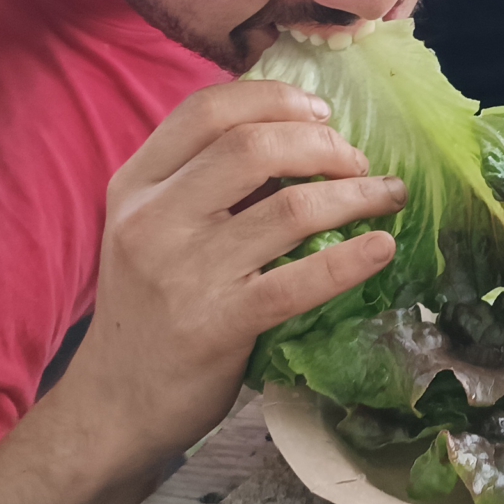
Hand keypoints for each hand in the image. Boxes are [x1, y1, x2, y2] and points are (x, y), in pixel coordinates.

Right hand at [57, 82, 404, 465]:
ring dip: (357, 195)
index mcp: (136, 185)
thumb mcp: (152, 230)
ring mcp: (184, 272)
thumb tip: (299, 137)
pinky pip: (299, 280)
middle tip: (359, 162)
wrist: (114, 404)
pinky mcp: (216, 324)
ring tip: (389, 196)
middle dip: (325, 145)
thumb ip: (202, 183)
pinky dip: (351, 259)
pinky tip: (381, 248)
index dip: (275, 100)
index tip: (322, 113)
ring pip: (290, 208)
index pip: (207, 111)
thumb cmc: (150, 308)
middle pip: (254, 146)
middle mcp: (152, 219)